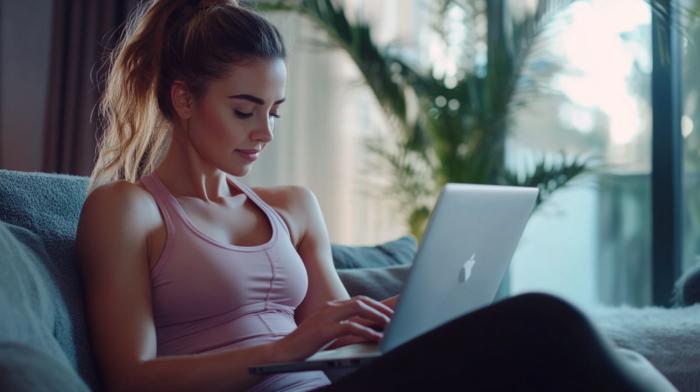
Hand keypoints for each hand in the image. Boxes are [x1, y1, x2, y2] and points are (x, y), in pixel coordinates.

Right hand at [271, 296, 392, 361]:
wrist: (284, 351)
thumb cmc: (307, 343)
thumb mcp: (327, 330)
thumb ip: (342, 325)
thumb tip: (365, 329)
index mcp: (331, 306)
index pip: (359, 300)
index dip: (377, 305)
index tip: (390, 314)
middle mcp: (330, 307)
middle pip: (362, 301)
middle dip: (381, 309)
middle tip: (395, 319)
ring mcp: (326, 317)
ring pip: (358, 309)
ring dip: (377, 317)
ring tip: (390, 326)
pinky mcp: (324, 330)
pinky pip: (350, 327)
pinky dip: (366, 331)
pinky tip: (376, 338)